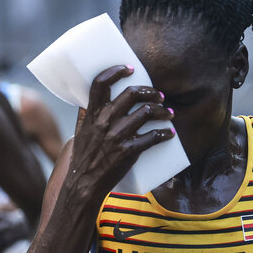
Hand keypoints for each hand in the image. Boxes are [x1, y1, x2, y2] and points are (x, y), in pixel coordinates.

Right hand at [69, 65, 173, 196]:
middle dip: (150, 91)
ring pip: (146, 112)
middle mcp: (105, 121)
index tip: (130, 69)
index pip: (100, 83)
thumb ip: (90, 118)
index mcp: (92, 114)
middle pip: (131, 94)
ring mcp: (117, 135)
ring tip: (169, 113)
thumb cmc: (84, 159)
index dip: (116, 71)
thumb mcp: (81, 132)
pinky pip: (153, 137)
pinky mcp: (128, 151)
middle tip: (159, 95)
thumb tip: (96, 105)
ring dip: (162, 111)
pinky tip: (170, 133)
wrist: (84, 183)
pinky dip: (165, 134)